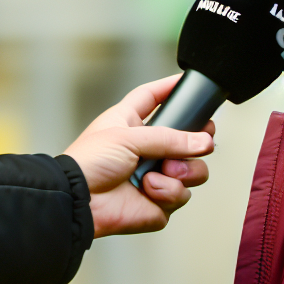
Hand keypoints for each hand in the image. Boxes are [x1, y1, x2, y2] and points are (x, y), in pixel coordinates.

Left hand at [65, 74, 212, 237]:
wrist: (79, 201)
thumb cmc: (88, 163)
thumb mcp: (128, 137)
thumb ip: (169, 137)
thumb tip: (204, 142)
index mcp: (132, 123)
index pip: (155, 98)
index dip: (170, 88)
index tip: (190, 81)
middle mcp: (146, 149)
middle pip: (187, 138)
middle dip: (198, 139)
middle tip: (202, 139)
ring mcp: (155, 176)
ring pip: (192, 170)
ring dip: (183, 170)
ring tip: (164, 171)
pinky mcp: (158, 202)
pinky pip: (181, 195)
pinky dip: (167, 191)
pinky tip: (148, 190)